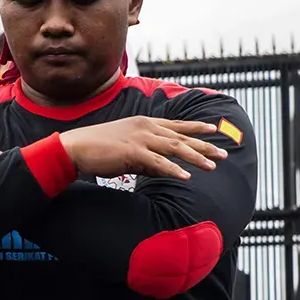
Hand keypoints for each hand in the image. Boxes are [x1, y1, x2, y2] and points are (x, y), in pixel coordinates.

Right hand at [59, 117, 225, 180]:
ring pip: (174, 148)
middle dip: (204, 145)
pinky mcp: (132, 151)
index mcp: (143, 123)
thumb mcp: (127, 151)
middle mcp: (145, 127)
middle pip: (181, 136)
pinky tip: (186, 177)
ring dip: (195, 157)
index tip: (213, 130)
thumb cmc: (99, 149)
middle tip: (223, 153)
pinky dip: (173, 170)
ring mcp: (139, 138)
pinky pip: (158, 162)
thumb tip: (164, 169)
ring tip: (212, 166)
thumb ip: (147, 158)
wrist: (76, 147)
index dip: (196, 128)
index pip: (176, 124)